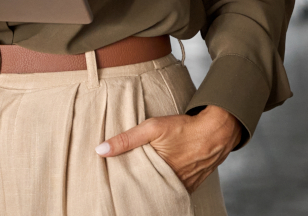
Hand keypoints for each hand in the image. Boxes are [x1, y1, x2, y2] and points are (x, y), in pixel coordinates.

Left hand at [96, 104, 241, 192]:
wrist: (216, 131)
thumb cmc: (182, 128)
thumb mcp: (151, 128)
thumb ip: (126, 139)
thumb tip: (100, 150)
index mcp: (162, 174)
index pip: (136, 184)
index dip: (125, 181)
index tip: (114, 177)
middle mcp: (174, 184)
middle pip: (148, 187)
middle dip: (137, 183)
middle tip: (123, 178)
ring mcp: (184, 186)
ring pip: (161, 188)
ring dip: (151, 182)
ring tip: (137, 176)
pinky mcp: (191, 184)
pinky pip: (173, 187)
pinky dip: (164, 182)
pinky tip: (155, 174)